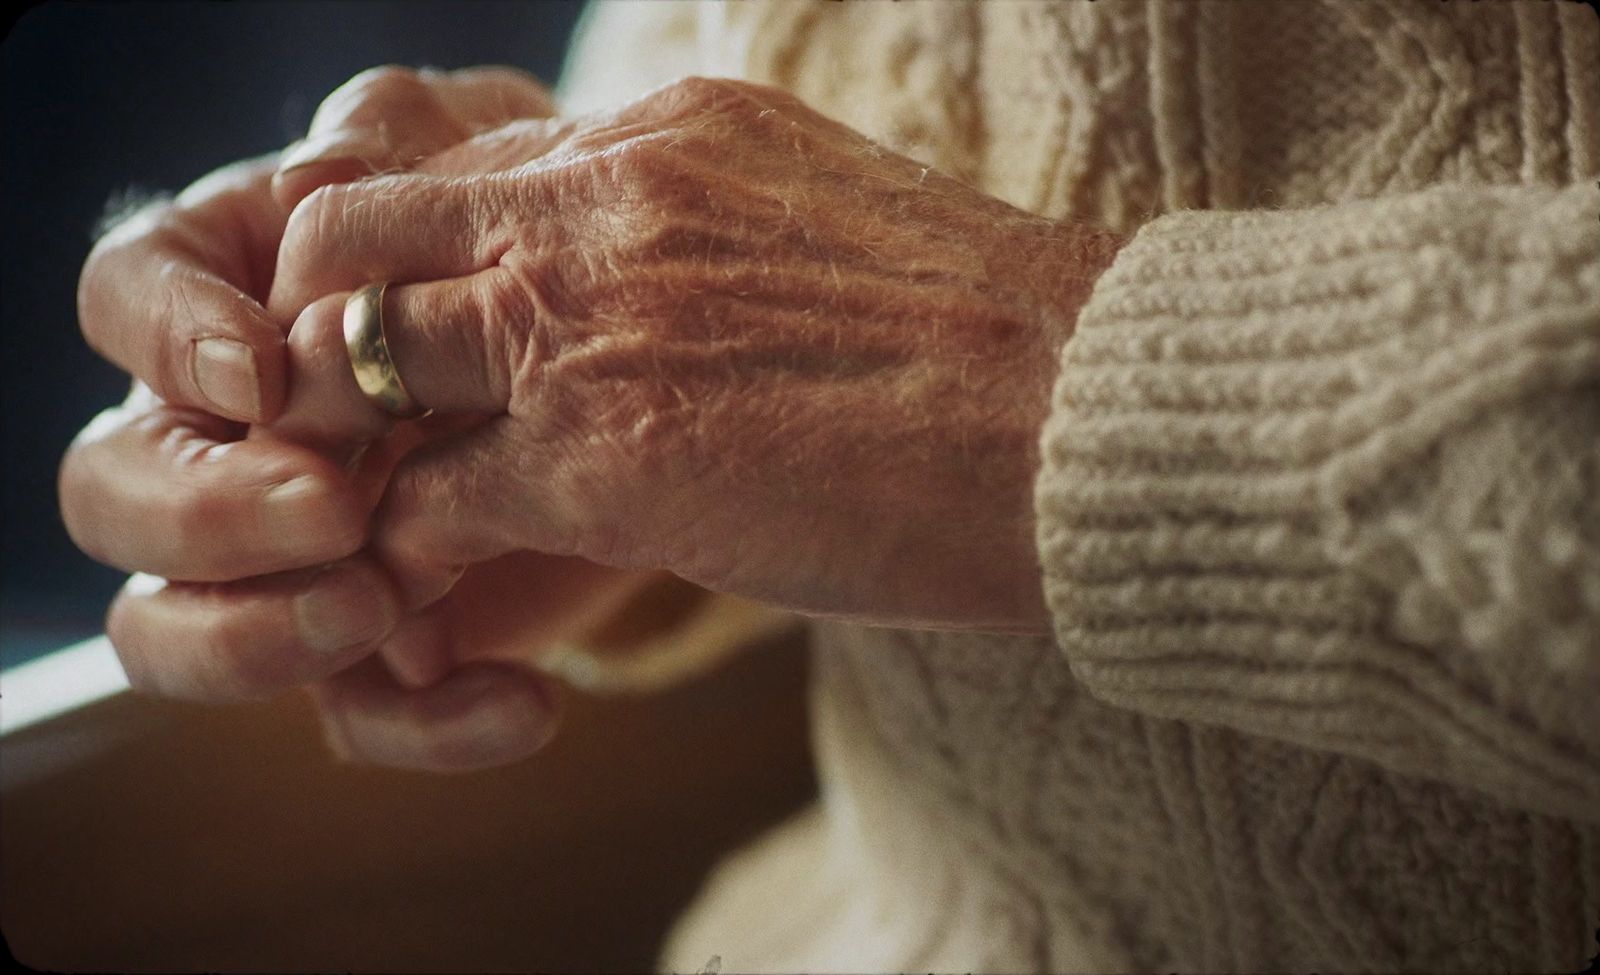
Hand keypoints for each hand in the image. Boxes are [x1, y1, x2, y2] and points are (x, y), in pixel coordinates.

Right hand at [62, 66, 597, 770]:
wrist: (650, 352)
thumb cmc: (544, 231)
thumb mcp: (492, 165)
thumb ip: (399, 153)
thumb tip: (318, 173)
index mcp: (231, 294)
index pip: (123, 299)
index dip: (164, 337)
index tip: (258, 367)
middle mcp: (225, 433)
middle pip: (112, 490)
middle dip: (205, 512)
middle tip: (334, 504)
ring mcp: (283, 553)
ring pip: (173, 627)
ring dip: (257, 635)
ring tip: (384, 606)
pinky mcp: (376, 635)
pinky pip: (354, 710)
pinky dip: (427, 722)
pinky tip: (529, 702)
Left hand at [271, 77, 1123, 632]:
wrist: (1086, 414)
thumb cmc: (994, 347)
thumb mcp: (825, 229)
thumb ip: (715, 237)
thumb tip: (679, 297)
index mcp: (662, 133)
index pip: (463, 172)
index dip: (424, 269)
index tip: (437, 352)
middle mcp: (597, 199)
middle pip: (352, 229)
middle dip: (328, 326)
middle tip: (360, 423)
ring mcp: (582, 318)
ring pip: (347, 359)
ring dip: (346, 447)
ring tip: (381, 517)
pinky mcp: (591, 457)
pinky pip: (417, 503)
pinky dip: (407, 557)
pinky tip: (444, 596)